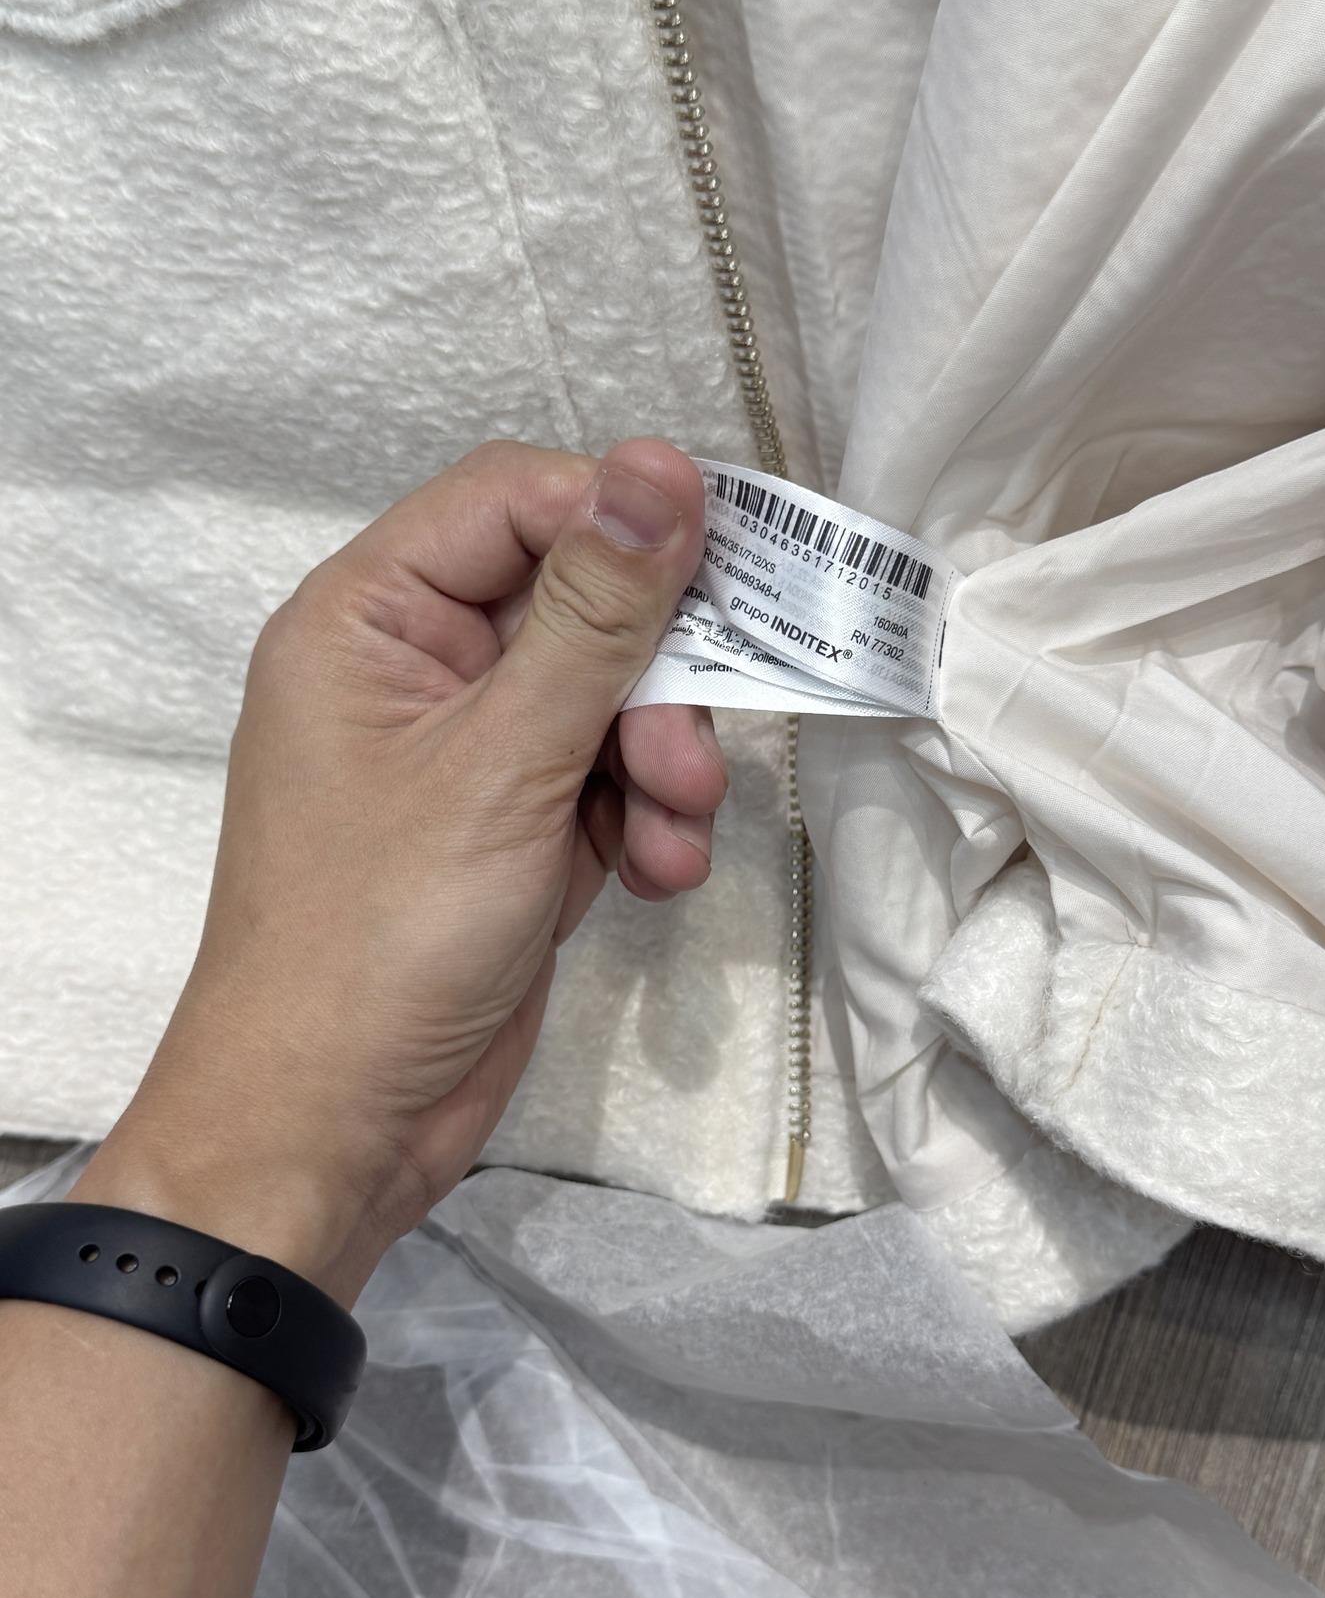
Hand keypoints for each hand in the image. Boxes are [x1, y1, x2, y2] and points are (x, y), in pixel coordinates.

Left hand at [73, 438, 723, 1304]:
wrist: (332, 1134)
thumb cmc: (380, 937)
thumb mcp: (504, 761)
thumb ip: (596, 612)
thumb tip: (663, 464)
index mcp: (369, 617)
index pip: (513, 499)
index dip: (618, 519)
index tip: (720, 565)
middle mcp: (416, 666)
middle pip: (577, 599)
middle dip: (653, 676)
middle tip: (686, 754)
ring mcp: (467, 750)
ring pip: (608, 693)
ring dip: (660, 759)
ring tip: (669, 833)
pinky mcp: (510, 824)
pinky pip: (604, 777)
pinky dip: (643, 818)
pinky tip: (654, 874)